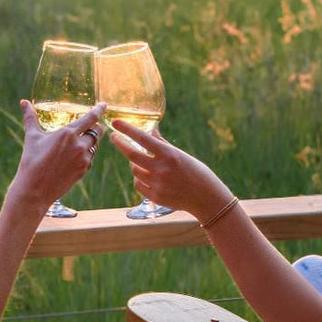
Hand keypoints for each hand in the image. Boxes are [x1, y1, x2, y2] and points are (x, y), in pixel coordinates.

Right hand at [13, 100, 104, 212]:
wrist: (34, 190)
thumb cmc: (31, 161)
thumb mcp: (32, 137)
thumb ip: (30, 118)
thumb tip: (23, 102)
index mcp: (67, 134)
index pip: (91, 118)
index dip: (99, 110)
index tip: (103, 105)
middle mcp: (79, 145)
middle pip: (97, 132)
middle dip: (95, 127)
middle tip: (90, 126)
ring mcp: (83, 160)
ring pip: (95, 146)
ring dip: (91, 142)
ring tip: (80, 141)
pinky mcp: (83, 171)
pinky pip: (90, 159)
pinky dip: (86, 155)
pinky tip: (76, 156)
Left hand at [109, 119, 233, 221]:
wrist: (206, 199)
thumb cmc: (196, 172)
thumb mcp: (181, 155)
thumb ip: (163, 145)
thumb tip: (150, 131)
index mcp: (169, 155)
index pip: (142, 138)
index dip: (127, 129)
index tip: (116, 122)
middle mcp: (161, 169)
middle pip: (132, 155)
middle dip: (120, 144)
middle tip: (115, 137)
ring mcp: (157, 184)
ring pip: (134, 170)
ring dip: (135, 163)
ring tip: (145, 163)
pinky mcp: (155, 197)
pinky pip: (138, 184)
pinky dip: (140, 179)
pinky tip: (150, 177)